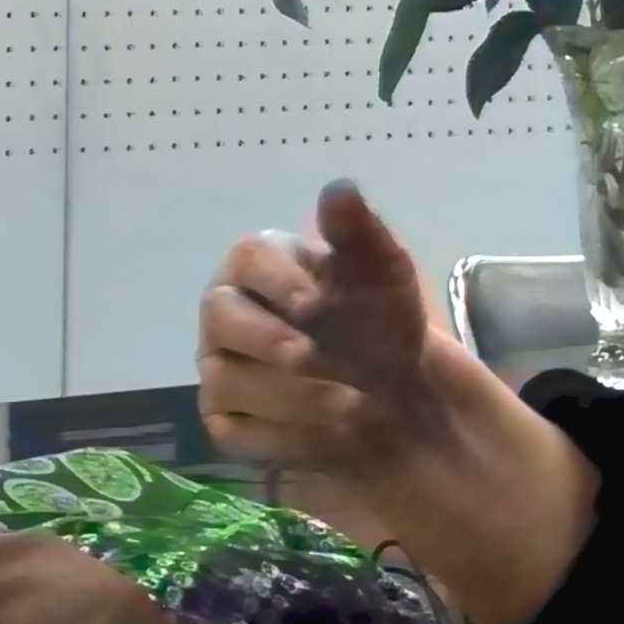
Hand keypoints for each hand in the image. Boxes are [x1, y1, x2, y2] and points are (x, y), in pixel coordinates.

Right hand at [198, 182, 447, 481]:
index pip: (245, 259)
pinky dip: (288, 435)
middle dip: (265, 339)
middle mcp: (228, 318)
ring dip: (293, 395)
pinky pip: (238, 432)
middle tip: (310, 356)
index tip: (314, 302)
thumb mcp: (386, 274)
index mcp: (261, 269)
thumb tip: (339, 188)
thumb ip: (359, 233)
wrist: (405, 394)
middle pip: (218, 317)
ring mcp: (223, 372)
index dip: (275, 279)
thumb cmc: (385, 322)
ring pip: (228, 381)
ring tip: (355, 405)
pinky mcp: (230, 423)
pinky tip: (334, 435)